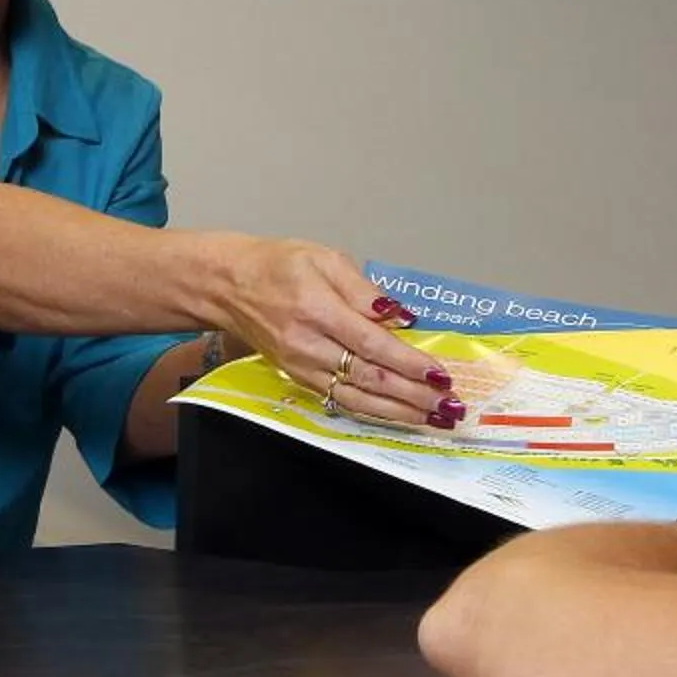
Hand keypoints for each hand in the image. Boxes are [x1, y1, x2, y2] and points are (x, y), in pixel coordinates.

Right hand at [225, 241, 459, 430]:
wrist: (228, 286)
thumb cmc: (277, 266)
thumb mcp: (324, 258)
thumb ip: (363, 289)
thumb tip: (398, 315)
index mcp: (317, 310)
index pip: (372, 344)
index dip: (408, 363)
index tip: (439, 374)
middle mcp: (308, 345)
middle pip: (368, 378)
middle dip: (413, 395)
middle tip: (448, 406)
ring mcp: (302, 367)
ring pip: (356, 398)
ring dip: (398, 412)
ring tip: (432, 418)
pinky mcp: (299, 379)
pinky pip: (340, 401)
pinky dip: (373, 412)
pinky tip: (399, 416)